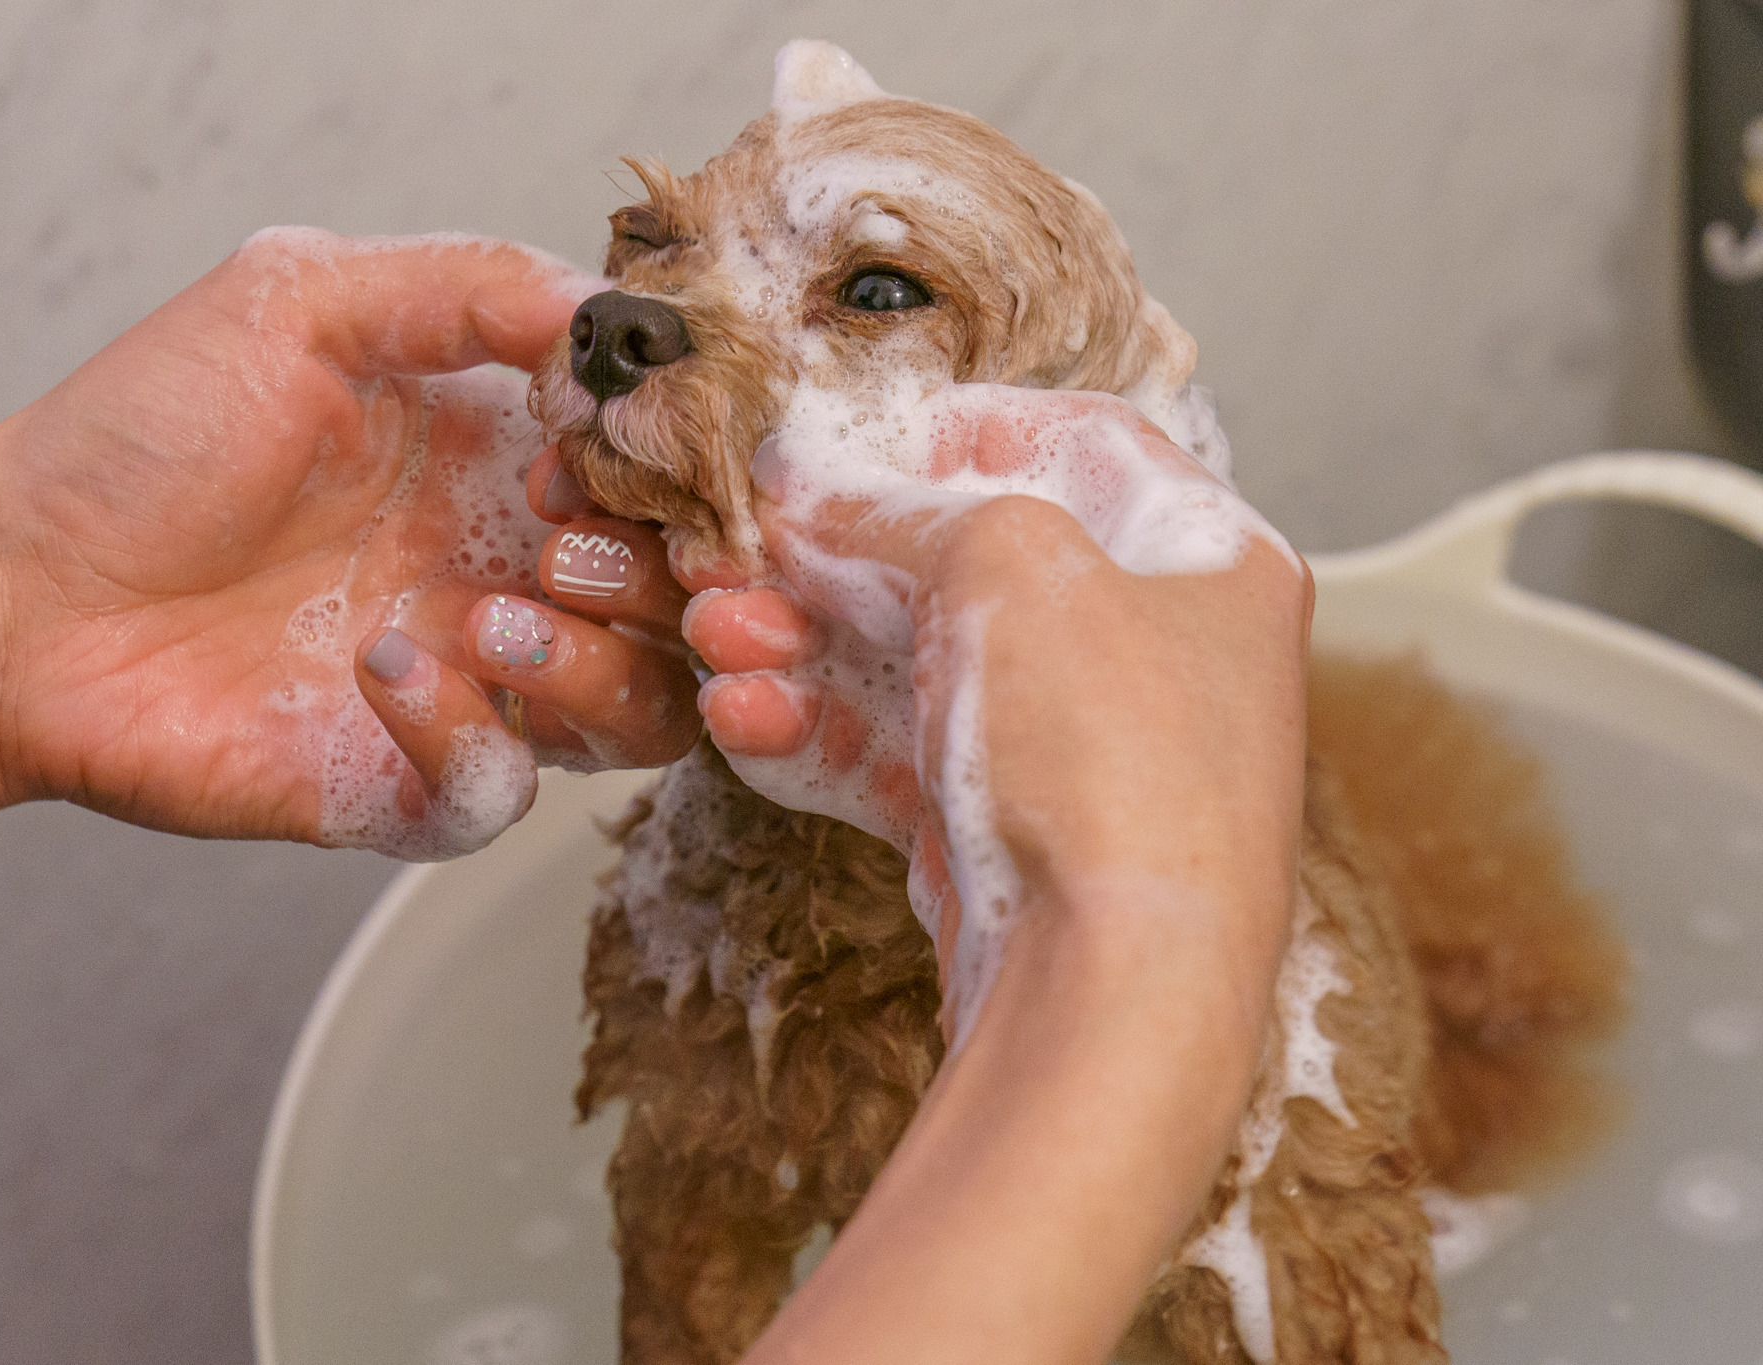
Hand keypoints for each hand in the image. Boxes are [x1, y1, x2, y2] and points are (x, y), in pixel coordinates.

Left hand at [0, 230, 702, 858]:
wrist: (14, 589)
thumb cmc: (142, 440)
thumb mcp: (300, 302)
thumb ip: (465, 287)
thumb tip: (612, 315)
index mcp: (503, 462)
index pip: (662, 483)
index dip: (681, 473)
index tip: (629, 448)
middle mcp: (506, 575)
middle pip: (683, 608)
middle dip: (671, 583)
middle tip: (570, 544)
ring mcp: (466, 687)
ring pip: (637, 719)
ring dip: (597, 667)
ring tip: (489, 615)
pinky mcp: (403, 784)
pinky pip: (502, 792)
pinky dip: (470, 737)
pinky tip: (377, 672)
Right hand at [683, 387, 1309, 1027]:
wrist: (1111, 989)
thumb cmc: (1114, 761)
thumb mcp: (1006, 565)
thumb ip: (899, 509)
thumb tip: (816, 490)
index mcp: (1206, 559)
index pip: (1082, 444)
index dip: (960, 427)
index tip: (858, 438)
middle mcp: (1153, 652)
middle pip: (972, 565)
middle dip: (840, 555)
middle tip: (748, 543)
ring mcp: (1077, 752)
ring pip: (917, 667)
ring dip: (805, 642)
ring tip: (720, 631)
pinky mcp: (1007, 835)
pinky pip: (900, 759)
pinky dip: (819, 734)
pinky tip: (746, 714)